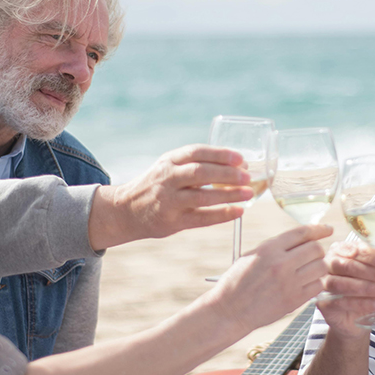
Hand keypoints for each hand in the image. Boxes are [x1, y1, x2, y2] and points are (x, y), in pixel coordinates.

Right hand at [90, 144, 253, 248]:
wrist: (125, 210)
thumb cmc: (156, 186)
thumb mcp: (168, 167)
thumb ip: (193, 164)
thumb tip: (236, 166)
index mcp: (169, 161)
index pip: (196, 152)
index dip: (220, 154)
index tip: (240, 158)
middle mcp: (167, 178)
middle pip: (200, 173)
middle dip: (227, 174)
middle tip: (248, 176)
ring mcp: (169, 201)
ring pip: (202, 196)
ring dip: (228, 195)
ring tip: (248, 193)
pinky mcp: (172, 221)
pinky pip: (201, 218)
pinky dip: (221, 215)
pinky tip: (238, 212)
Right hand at [207, 224, 332, 330]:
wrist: (229, 311)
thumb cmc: (237, 283)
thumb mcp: (251, 256)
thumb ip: (275, 247)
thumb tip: (300, 239)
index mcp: (268, 249)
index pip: (302, 232)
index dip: (318, 229)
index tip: (327, 229)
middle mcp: (280, 263)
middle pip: (316, 249)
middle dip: (317, 251)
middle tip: (312, 256)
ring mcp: (289, 282)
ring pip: (321, 267)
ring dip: (319, 267)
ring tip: (310, 271)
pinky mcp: (294, 300)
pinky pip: (318, 286)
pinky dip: (316, 283)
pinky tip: (307, 284)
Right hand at [318, 241, 374, 338]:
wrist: (353, 317)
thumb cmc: (364, 289)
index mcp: (341, 250)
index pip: (357, 250)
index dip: (374, 257)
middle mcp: (328, 264)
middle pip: (349, 266)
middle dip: (374, 272)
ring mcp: (323, 283)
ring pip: (343, 284)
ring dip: (368, 288)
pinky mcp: (323, 302)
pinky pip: (340, 302)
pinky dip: (361, 303)